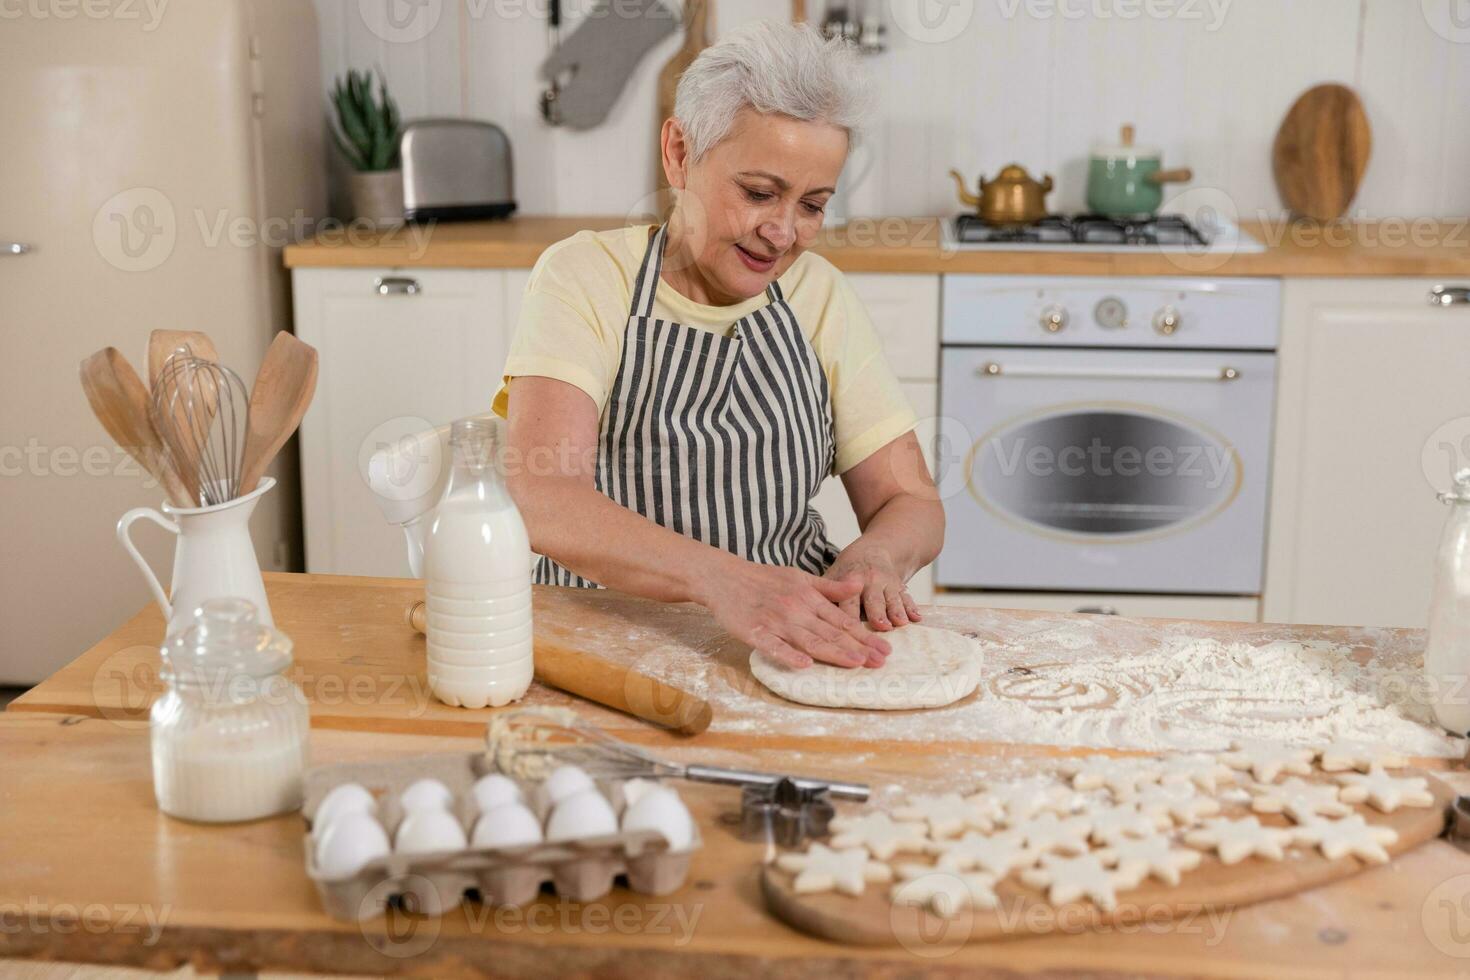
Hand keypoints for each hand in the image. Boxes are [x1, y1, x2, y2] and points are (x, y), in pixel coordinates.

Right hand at [699, 557, 889, 669]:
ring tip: (856, 663)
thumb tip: (859, 583)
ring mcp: (776, 621)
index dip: (864, 636)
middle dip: (858, 648)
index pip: (841, 621)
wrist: (723, 577)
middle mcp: (796, 609)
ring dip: (834, 653)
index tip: (884, 649)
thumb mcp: (799, 577)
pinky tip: (804, 665)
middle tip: (880, 662)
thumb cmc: (763, 579)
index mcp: (808, 597)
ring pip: (809, 640)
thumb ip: (829, 587)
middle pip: (831, 633)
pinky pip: (774, 646)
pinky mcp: (754, 632)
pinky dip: (789, 655)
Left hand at [824, 545, 921, 630]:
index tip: (848, 630)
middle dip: (878, 613)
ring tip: (901, 623)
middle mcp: (870, 581)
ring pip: (893, 600)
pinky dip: (912, 608)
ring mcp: (888, 584)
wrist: (876, 550)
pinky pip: (908, 597)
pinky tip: (918, 618)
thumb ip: (825, 591)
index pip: (848, 601)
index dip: (848, 615)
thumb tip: (809, 611)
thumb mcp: (834, 573)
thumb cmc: (849, 569)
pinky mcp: (901, 587)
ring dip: (897, 611)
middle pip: (874, 601)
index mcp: (851, 580)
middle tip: (881, 626)